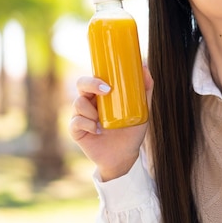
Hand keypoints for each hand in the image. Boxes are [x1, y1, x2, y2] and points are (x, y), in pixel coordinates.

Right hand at [69, 66, 152, 180]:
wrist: (124, 156)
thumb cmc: (132, 131)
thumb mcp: (142, 110)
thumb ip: (145, 89)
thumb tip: (145, 66)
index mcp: (101, 95)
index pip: (93, 78)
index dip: (96, 77)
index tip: (109, 84)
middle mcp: (89, 102)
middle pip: (81, 84)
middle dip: (90, 85)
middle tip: (106, 91)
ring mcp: (81, 116)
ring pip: (78, 103)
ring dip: (91, 111)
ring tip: (103, 121)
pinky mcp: (76, 130)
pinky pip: (76, 122)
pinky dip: (88, 124)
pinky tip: (98, 130)